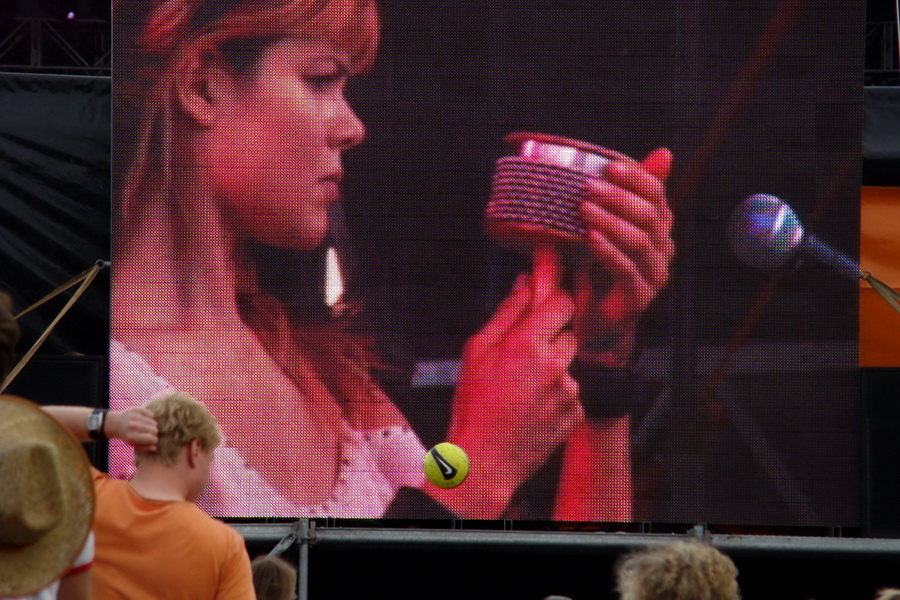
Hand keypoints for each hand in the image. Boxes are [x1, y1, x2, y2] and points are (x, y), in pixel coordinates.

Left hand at [105, 407, 157, 450]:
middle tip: (150, 433)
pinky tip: (146, 420)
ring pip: (154, 422)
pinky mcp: (136, 410)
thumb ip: (144, 447)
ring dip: (153, 426)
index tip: (153, 440)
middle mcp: (133, 426)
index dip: (154, 440)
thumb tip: (154, 448)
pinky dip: (151, 418)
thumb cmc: (128, 436)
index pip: (151, 438)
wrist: (117, 424)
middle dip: (154, 433)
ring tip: (147, 427)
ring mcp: (135, 417)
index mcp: (131, 437)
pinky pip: (151, 414)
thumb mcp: (133, 444)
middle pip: (154, 430)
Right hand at [438, 248, 583, 516]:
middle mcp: (555, 365)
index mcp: (527, 344)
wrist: (484, 462)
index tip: (549, 295)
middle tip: (523, 355)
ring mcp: (569, 391)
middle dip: (550, 337)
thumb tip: (525, 282)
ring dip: (552, 369)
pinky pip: (571, 392)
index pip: (561, 301)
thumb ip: (506, 314)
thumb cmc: (473, 405)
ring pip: (568, 364)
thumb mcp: (477, 352)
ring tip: (521, 390)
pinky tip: (531, 408)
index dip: (555, 298)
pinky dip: (556, 396)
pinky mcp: (576, 413)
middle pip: (568, 332)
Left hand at [578, 147, 673, 361]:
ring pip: (640, 241)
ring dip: (610, 221)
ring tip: (584, 209)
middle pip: (650, 215)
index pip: (656, 194)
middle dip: (618, 198)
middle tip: (587, 187)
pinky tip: (590, 238)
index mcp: (657, 226)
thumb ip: (614, 196)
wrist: (591, 319)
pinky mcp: (639, 297)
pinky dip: (608, 251)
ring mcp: (654, 274)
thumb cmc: (595, 267)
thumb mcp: (601, 226)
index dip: (635, 178)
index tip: (608, 166)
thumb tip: (640, 157)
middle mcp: (662, 248)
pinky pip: (627, 269)